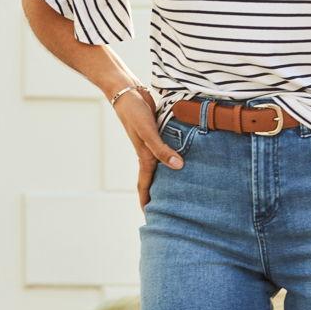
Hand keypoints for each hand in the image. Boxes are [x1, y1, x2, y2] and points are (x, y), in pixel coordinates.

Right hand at [113, 88, 183, 210]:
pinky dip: (173, 154)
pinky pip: (167, 147)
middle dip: (158, 193)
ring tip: (178, 185)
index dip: (146, 201)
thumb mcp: (148, 132)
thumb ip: (162, 149)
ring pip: (161, 162)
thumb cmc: (135, 112)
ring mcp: (153, 141)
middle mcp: (148, 151)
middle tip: (168, 207)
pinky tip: (183, 154)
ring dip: (167, 173)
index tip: (148, 217)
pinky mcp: (158, 130)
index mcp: (144, 156)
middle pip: (154, 177)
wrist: (128, 92)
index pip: (145, 184)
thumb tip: (178, 167)